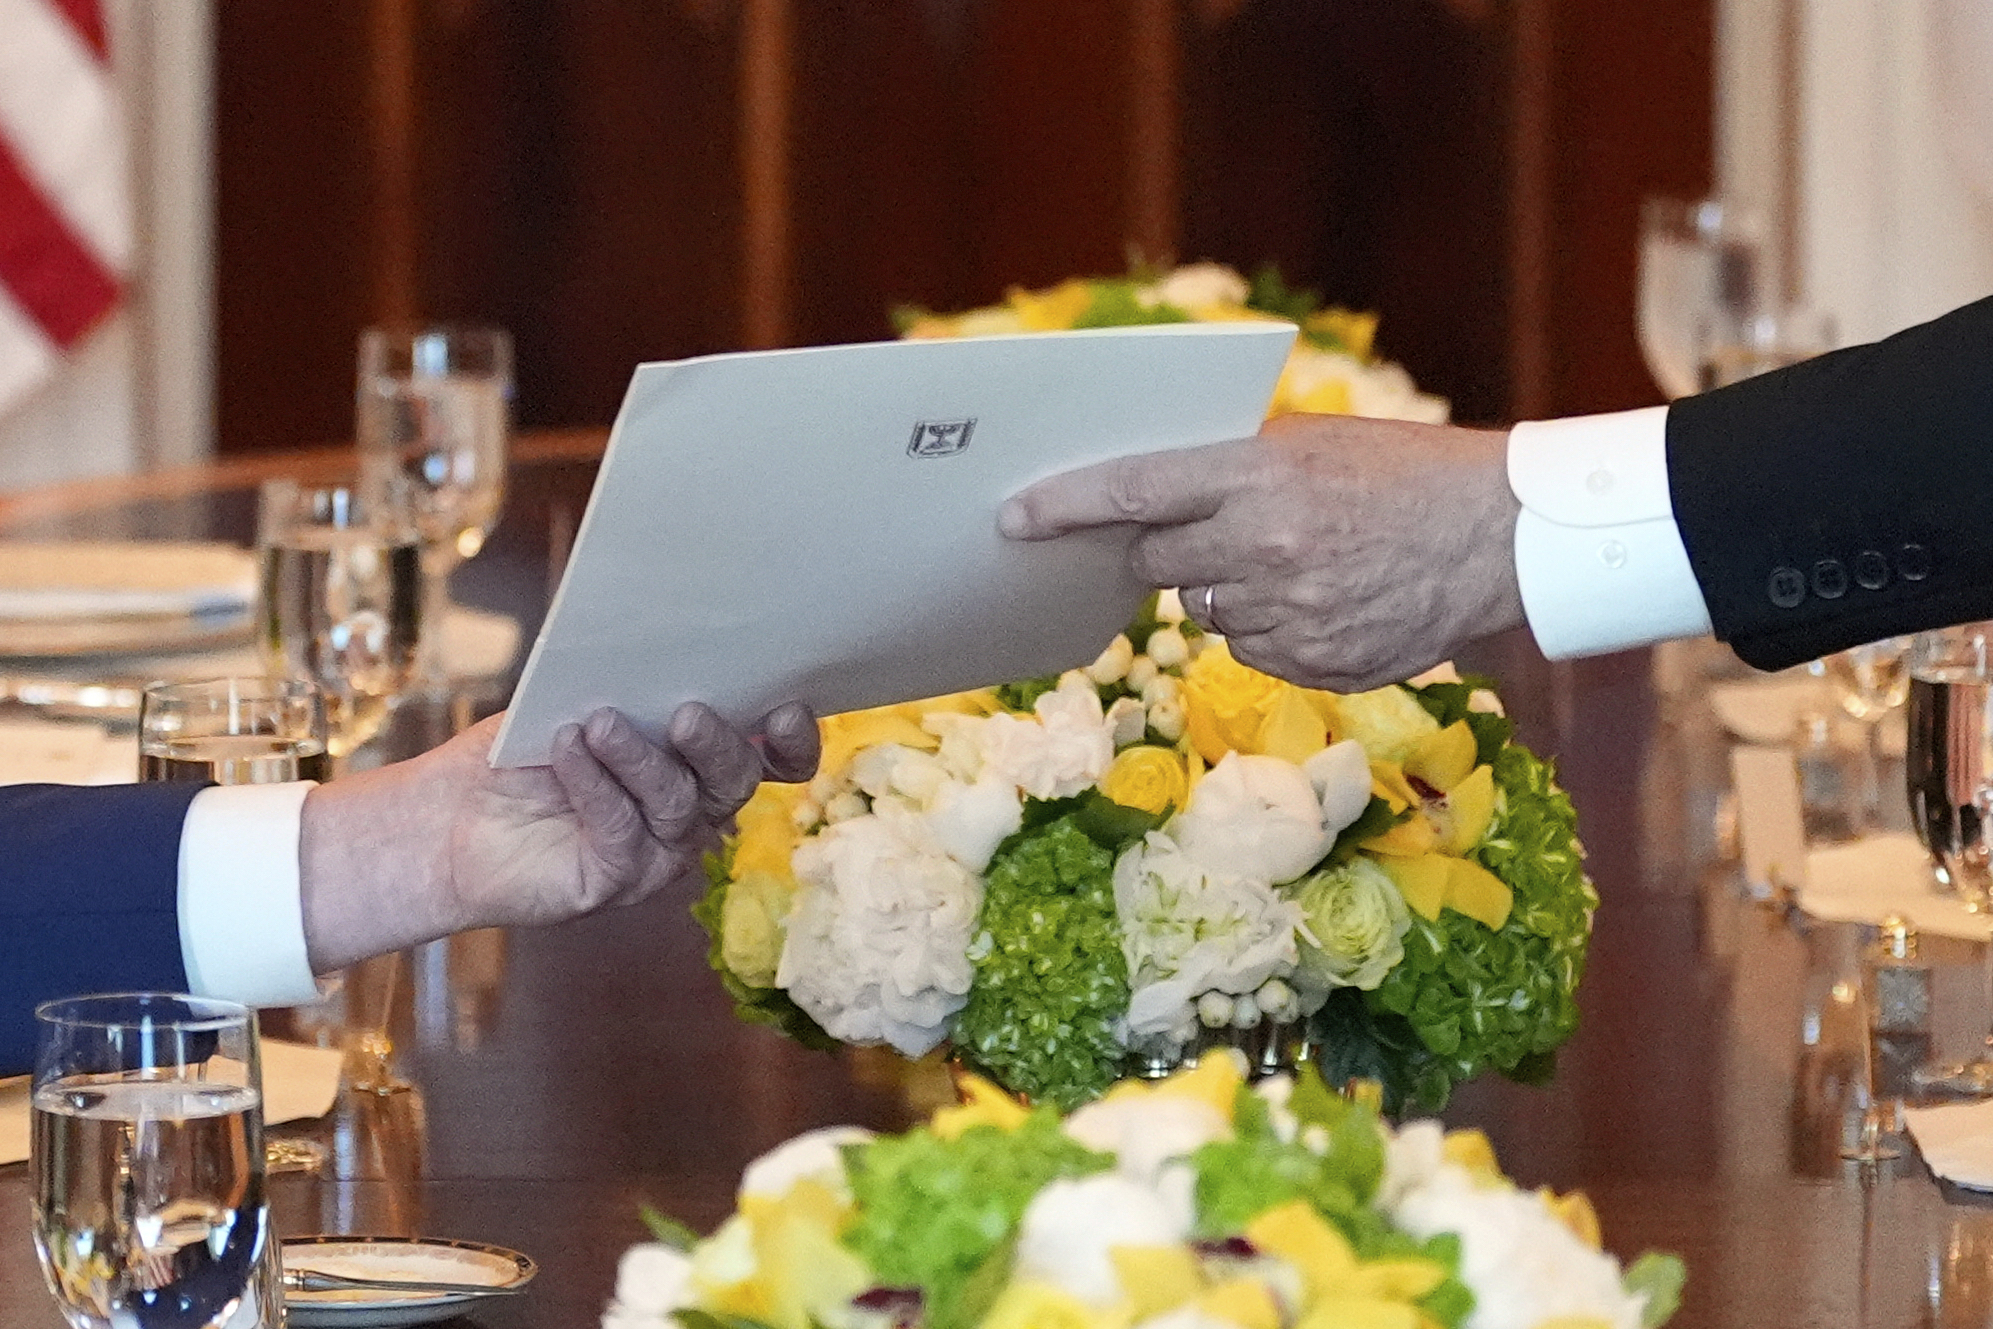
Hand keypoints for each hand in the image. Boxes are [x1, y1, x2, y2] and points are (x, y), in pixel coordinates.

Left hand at [299, 702, 818, 970]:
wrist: (446, 817)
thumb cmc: (523, 751)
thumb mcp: (585, 699)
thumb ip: (633, 684)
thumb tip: (667, 646)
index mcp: (698, 764)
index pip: (773, 761)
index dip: (791, 743)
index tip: (785, 709)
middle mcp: (690, 812)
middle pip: (735, 782)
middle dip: (717, 744)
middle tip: (684, 713)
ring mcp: (656, 853)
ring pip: (678, 806)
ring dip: (641, 759)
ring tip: (597, 723)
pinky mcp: (614, 882)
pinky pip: (622, 834)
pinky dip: (596, 785)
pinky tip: (566, 748)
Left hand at [999, 414, 1525, 690]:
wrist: (1497, 538)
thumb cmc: (1401, 473)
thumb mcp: (1312, 442)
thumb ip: (1229, 466)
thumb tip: (1146, 496)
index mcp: (1260, 476)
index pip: (1135, 492)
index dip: (1065, 506)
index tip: (1015, 518)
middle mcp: (1264, 548)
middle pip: (1156, 559)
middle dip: (1168, 546)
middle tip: (1221, 528)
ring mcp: (1288, 613)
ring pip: (1203, 609)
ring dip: (1228, 587)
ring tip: (1299, 559)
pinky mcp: (1310, 663)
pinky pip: (1249, 649)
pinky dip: (1269, 627)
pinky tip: (1322, 597)